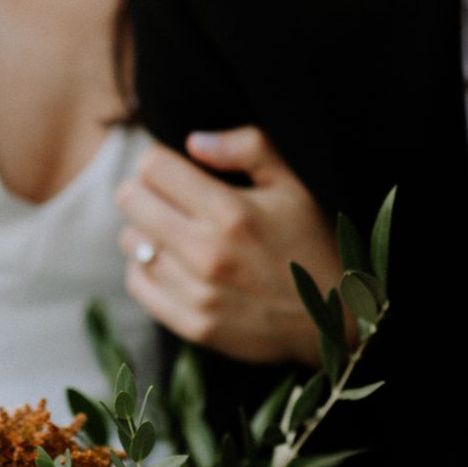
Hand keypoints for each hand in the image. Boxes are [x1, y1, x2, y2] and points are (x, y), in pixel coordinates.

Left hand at [115, 127, 341, 365]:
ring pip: (132, 242)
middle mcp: (207, 253)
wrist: (336, 319)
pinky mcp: (193, 325)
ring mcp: (197, 293)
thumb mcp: (295, 183)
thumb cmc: (314, 241)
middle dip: (147, 190)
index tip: (177, 169)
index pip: (153, 167)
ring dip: (147, 230)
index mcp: (231, 212)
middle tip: (171, 197)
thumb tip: (194, 141)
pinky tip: (174, 263)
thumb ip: (249, 147)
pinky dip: (148, 268)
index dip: (162, 160)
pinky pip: (138, 283)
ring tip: (176, 232)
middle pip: (131, 200)